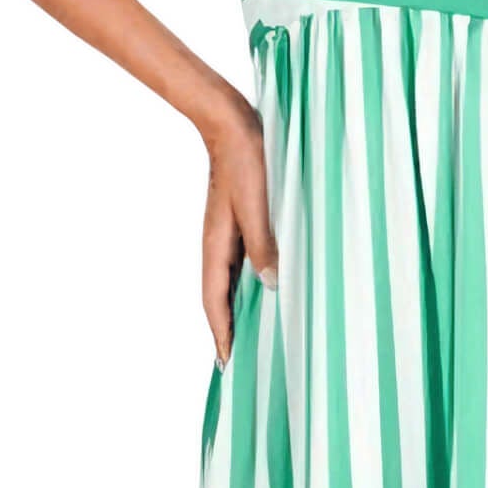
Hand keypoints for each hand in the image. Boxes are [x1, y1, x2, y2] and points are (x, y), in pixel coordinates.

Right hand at [201, 91, 278, 365]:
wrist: (232, 123)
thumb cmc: (246, 161)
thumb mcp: (258, 204)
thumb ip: (264, 245)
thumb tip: (272, 285)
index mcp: (217, 245)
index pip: (215, 300)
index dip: (221, 333)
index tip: (227, 363)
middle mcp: (219, 244)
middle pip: (220, 298)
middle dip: (227, 330)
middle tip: (238, 362)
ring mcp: (227, 234)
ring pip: (230, 282)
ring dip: (238, 309)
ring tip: (250, 336)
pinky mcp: (239, 223)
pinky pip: (241, 264)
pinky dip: (248, 285)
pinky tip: (264, 289)